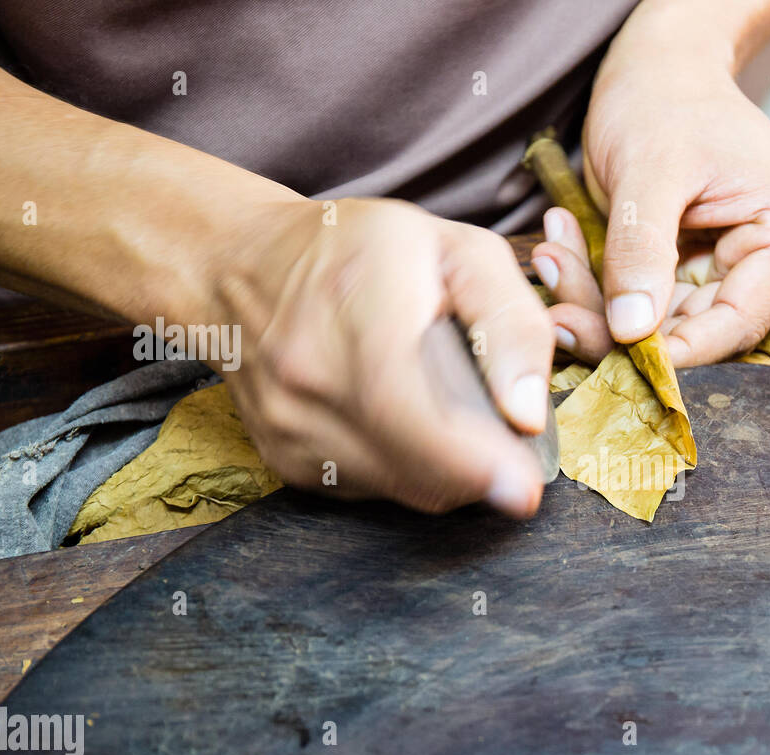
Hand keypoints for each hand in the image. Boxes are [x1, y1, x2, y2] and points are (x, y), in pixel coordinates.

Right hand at [219, 197, 554, 516]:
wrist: (241, 266)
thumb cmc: (362, 249)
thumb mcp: (459, 250)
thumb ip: (511, 323)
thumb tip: (528, 415)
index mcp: (355, 302)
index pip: (404, 403)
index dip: (468, 459)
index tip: (523, 489)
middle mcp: (306, 371)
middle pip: (412, 462)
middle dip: (481, 474)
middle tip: (516, 456)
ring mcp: (288, 423)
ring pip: (400, 486)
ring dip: (450, 475)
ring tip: (462, 425)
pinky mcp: (284, 458)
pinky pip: (373, 489)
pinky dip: (410, 473)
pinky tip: (413, 429)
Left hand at [531, 28, 769, 366]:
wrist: (656, 68)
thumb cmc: (665, 97)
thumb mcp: (649, 167)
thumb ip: (642, 249)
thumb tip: (633, 329)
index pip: (739, 320)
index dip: (679, 350)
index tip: (615, 355)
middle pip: (696, 329)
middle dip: (620, 325)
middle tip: (555, 312)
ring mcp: (729, 266)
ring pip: (661, 321)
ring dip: (597, 302)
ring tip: (550, 258)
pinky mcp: (689, 269)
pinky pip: (641, 300)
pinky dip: (596, 284)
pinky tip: (560, 251)